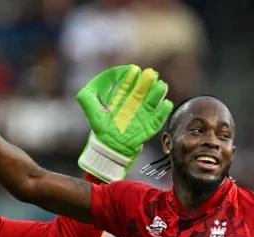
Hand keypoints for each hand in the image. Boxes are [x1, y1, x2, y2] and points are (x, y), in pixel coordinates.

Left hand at [75, 65, 172, 182]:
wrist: (111, 149)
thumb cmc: (101, 130)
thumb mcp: (92, 112)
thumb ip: (87, 98)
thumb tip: (91, 86)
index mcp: (121, 97)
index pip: (128, 82)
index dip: (131, 75)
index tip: (133, 70)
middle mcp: (134, 103)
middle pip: (143, 88)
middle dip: (147, 80)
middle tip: (150, 74)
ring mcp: (143, 114)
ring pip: (154, 100)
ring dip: (158, 92)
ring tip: (160, 86)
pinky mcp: (150, 126)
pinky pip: (159, 118)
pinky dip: (164, 111)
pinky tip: (166, 103)